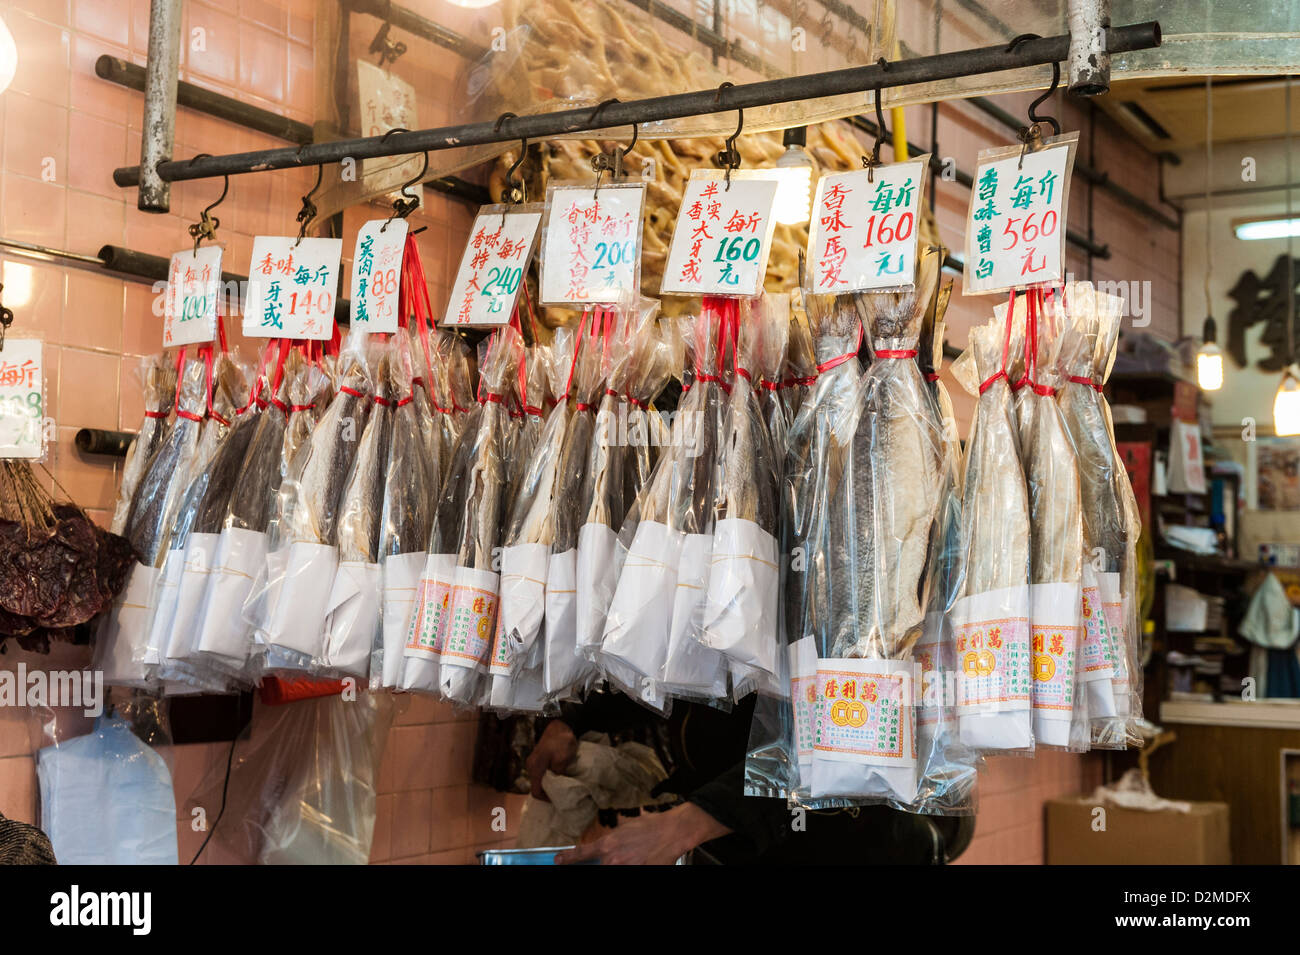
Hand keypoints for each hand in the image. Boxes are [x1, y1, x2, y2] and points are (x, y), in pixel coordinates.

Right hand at [525, 720, 577, 800]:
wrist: (560, 723)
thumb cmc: (562, 740)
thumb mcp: (563, 759)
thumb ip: (558, 773)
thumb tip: (557, 783)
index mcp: (535, 767)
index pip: (536, 791)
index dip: (545, 798)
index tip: (557, 799)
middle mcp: (531, 765)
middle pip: (537, 785)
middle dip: (548, 791)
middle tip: (561, 793)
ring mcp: (534, 761)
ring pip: (539, 778)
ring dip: (549, 783)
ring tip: (562, 784)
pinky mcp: (539, 757)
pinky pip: (542, 771)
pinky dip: (549, 776)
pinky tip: (559, 774)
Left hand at [555, 802, 730, 865]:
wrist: (672, 832)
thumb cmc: (651, 826)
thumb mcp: (625, 828)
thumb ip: (612, 840)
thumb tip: (604, 846)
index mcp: (607, 845)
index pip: (580, 854)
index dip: (567, 859)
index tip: (558, 861)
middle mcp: (612, 860)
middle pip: (597, 868)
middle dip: (599, 864)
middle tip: (606, 859)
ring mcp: (625, 869)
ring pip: (611, 870)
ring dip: (617, 864)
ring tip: (630, 856)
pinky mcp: (638, 873)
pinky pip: (628, 872)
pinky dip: (631, 866)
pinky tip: (638, 860)